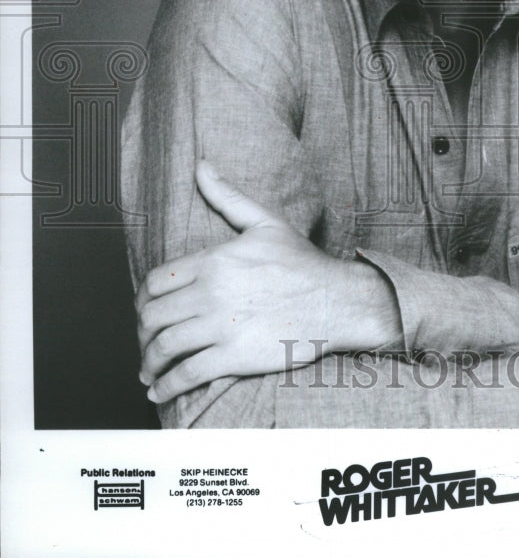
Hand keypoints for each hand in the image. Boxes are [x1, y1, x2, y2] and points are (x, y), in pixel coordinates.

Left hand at [136, 160, 399, 403]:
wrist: (337, 301)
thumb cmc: (302, 263)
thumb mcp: (265, 222)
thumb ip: (227, 196)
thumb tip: (202, 166)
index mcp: (214, 260)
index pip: (156, 282)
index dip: (143, 301)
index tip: (146, 312)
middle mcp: (212, 292)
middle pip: (153, 316)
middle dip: (143, 334)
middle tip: (147, 343)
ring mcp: (221, 326)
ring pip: (164, 347)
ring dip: (150, 364)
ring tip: (151, 372)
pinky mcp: (234, 356)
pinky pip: (186, 374)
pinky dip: (167, 386)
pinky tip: (161, 391)